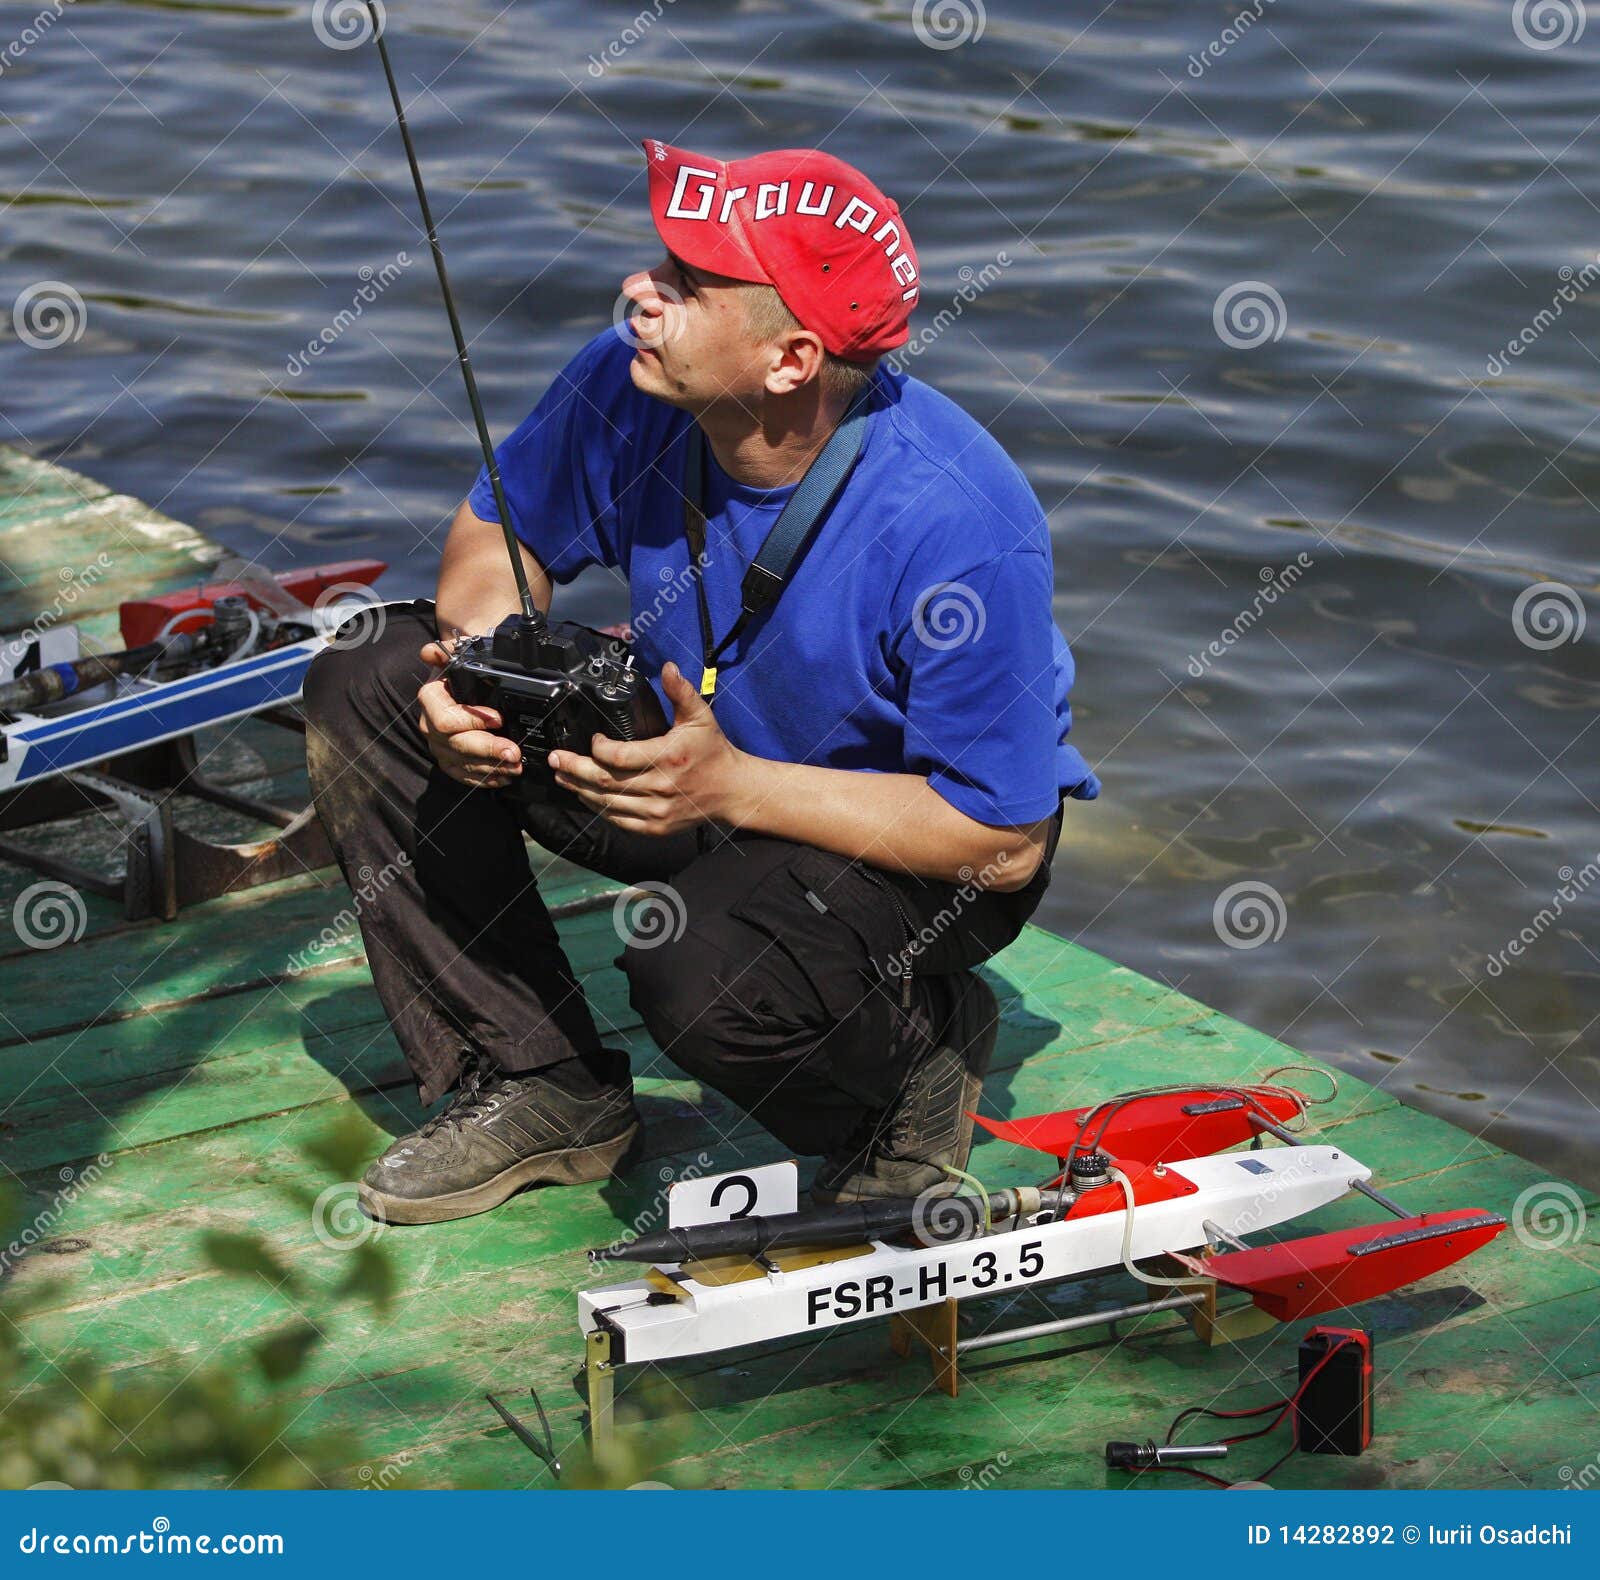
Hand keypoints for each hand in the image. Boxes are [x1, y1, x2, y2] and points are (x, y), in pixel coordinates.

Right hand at [415, 639, 521, 789]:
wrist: (465, 681)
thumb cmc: (465, 669)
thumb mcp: (460, 654)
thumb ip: (448, 651)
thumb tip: (429, 652)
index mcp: (430, 700)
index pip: (446, 719)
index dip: (473, 721)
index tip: (498, 718)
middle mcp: (430, 726)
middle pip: (457, 745)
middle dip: (489, 750)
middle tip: (514, 752)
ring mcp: (439, 746)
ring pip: (463, 764)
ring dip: (492, 767)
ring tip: (517, 765)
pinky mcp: (449, 761)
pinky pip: (463, 775)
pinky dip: (485, 779)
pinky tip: (504, 776)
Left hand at [550, 662, 747, 834]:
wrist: (732, 791)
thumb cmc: (713, 752)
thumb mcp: (700, 716)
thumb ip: (681, 692)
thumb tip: (667, 667)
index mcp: (668, 757)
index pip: (618, 756)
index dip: (598, 748)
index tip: (593, 739)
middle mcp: (660, 787)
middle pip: (605, 781)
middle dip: (574, 770)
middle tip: (556, 759)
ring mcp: (657, 811)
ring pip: (606, 803)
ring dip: (580, 789)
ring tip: (562, 777)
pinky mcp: (656, 827)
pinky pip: (618, 820)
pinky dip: (598, 808)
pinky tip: (586, 796)